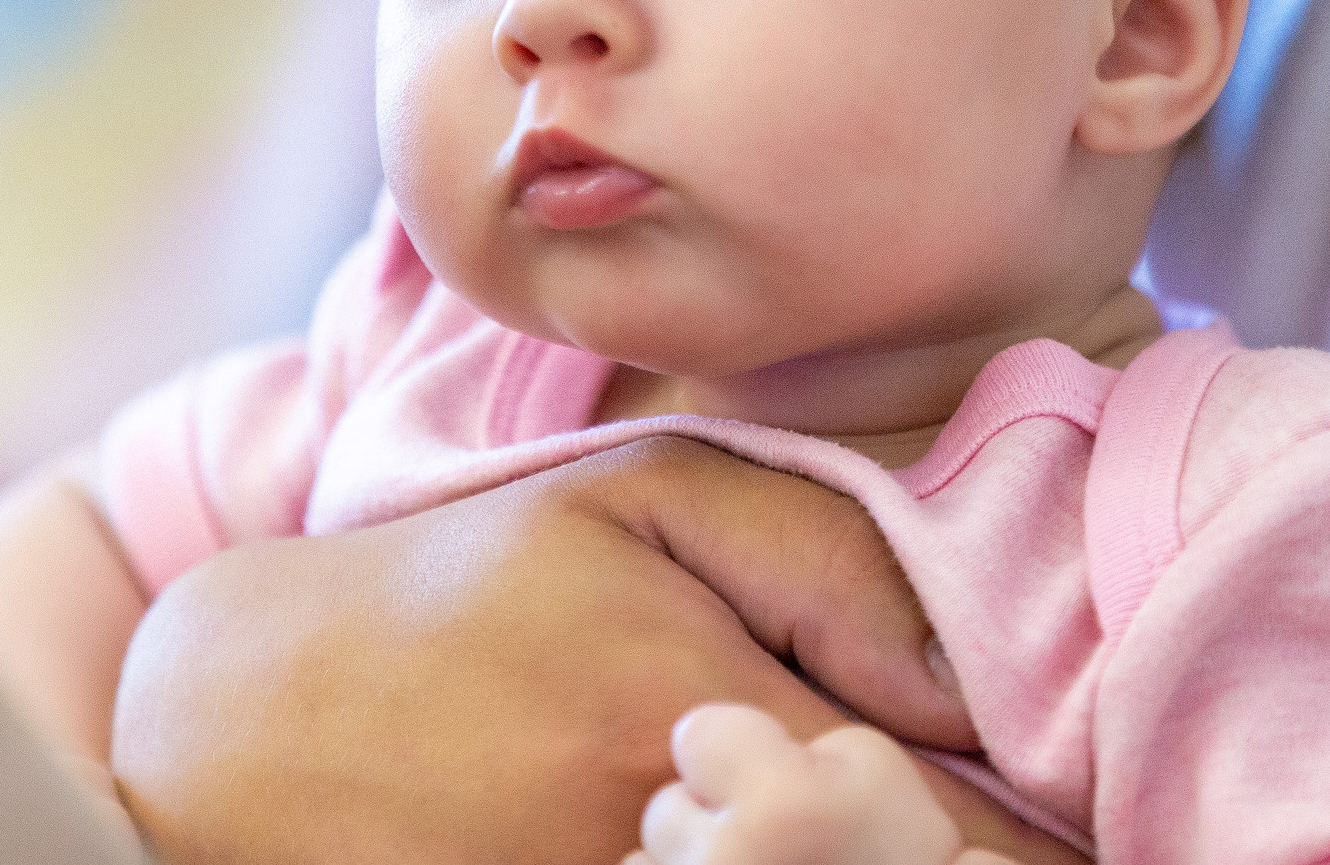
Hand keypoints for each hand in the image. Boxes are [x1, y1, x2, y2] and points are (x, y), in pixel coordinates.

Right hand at [108, 435, 1085, 863]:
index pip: (934, 822)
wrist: (246, 721)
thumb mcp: (639, 501)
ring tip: (899, 848)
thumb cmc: (471, 590)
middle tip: (1021, 856)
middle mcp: (643, 830)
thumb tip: (974, 683)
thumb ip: (827, 560)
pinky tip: (760, 860)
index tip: (1083, 847)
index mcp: (686, 693)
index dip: (1027, 849)